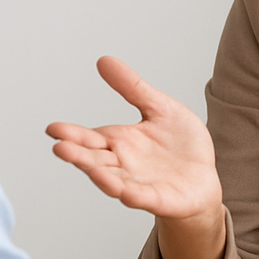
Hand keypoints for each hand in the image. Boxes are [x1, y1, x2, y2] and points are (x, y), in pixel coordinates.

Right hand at [47, 57, 221, 221]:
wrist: (206, 175)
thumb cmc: (180, 145)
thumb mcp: (159, 107)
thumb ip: (132, 88)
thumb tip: (103, 60)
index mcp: (120, 141)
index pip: (90, 137)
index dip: (71, 134)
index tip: (52, 129)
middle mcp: (123, 164)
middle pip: (95, 160)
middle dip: (78, 155)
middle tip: (59, 147)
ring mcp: (139, 183)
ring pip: (114, 181)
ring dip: (102, 177)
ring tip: (90, 169)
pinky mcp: (159, 198)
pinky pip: (143, 197)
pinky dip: (133, 195)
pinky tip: (124, 191)